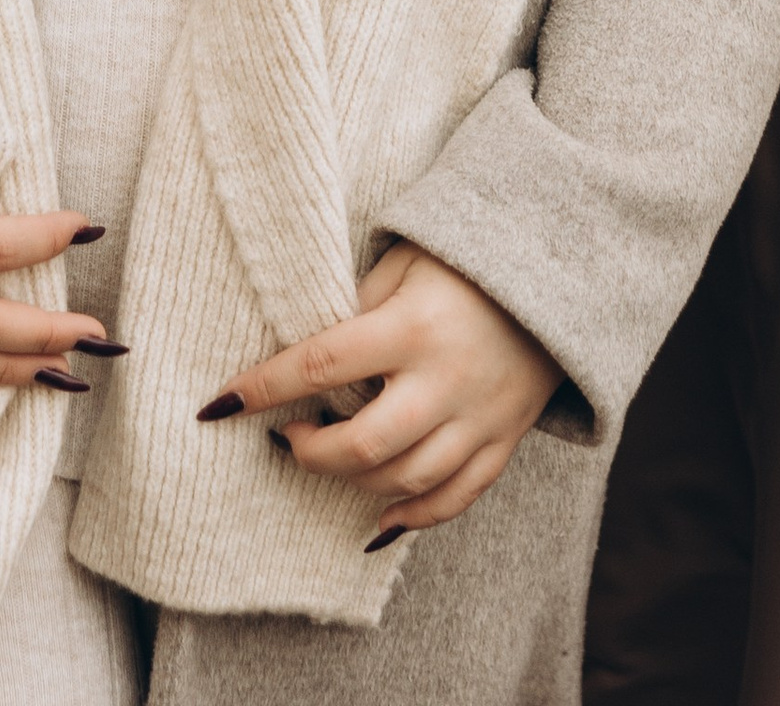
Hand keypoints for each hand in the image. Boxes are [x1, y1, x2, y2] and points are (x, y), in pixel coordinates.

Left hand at [201, 244, 558, 545]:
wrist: (561, 269)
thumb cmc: (468, 259)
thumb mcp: (409, 261)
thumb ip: (360, 307)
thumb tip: (309, 359)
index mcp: (414, 325)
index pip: (322, 364)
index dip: (264, 387)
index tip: (219, 405)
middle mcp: (446, 379)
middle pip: (364, 445)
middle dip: (312, 452)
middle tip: (288, 437)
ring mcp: (479, 418)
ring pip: (406, 482)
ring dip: (353, 483)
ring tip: (327, 461)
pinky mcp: (504, 441)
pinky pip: (455, 500)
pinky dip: (413, 519)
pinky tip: (379, 520)